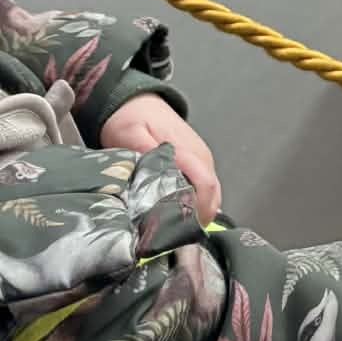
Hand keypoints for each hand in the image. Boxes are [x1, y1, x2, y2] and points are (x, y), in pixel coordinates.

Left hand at [99, 94, 222, 223]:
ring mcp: (201, 158)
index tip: (179, 234)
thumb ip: (145, 155)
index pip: (206, 187)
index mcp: (186, 152)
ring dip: (196, 213)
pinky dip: (195, 204)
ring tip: (172, 232)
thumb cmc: (130, 119)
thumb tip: (158, 182)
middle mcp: (200, 156)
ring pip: (210, 194)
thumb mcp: (129, 134)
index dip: (197, 213)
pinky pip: (203, 188)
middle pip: (213, 195)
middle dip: (197, 220)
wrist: (135, 100)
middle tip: (171, 240)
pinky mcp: (197, 161)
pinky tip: (176, 215)